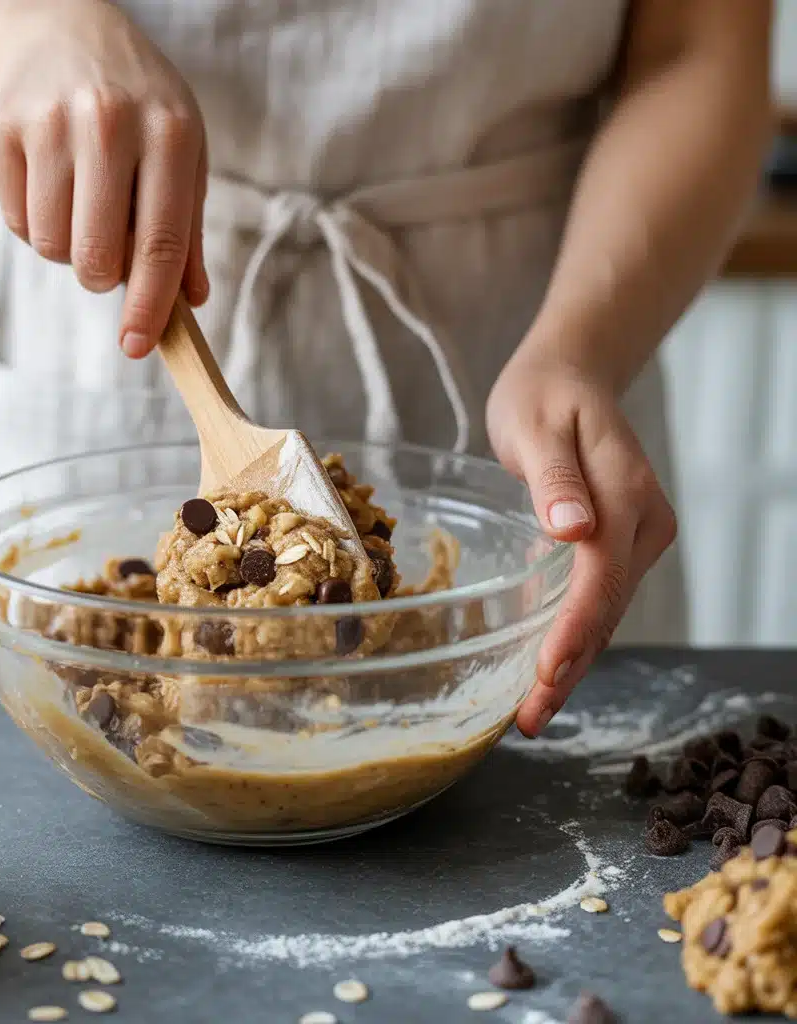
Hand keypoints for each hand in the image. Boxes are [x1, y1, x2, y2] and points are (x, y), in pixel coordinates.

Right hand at [0, 0, 207, 355]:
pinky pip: (17, 222)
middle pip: (97, 255)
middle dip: (102, 276)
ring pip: (52, 245)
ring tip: (80, 206)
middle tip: (107, 254)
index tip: (138, 345)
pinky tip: (49, 185)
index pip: (160, 243)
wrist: (64, 34)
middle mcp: (110, 121)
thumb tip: (188, 304)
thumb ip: (186, 234)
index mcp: (170, 133)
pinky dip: (34, 223)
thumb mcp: (181, 158)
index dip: (149, 305)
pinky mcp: (1, 125)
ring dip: (67, 248)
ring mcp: (50, 120)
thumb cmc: (139, 110)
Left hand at [485, 351, 677, 737]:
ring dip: (572, 661)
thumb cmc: (543, 396)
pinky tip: (548, 666)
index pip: (601, 578)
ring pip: (606, 611)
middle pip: (607, 607)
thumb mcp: (535, 425)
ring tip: (533, 711)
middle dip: (569, 666)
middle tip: (530, 719)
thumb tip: (573, 528)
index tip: (545, 676)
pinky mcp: (621, 543)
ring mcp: (637, 536)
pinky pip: (599, 597)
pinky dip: (574, 634)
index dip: (573, 631)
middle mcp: (642, 523)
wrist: (571, 374)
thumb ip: (554, 478)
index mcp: (625, 495)